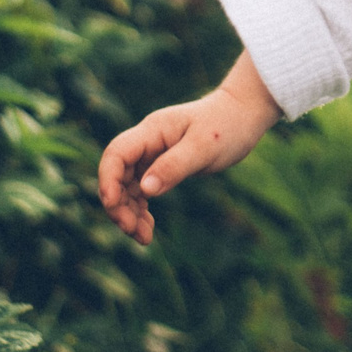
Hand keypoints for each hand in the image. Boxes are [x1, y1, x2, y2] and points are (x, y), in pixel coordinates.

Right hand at [97, 54, 280, 243]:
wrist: (243, 114)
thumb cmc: (227, 126)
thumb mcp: (204, 148)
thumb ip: (174, 167)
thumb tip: (144, 189)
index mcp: (152, 131)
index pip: (116, 153)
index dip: (108, 179)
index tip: (113, 205)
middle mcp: (147, 142)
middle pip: (117, 174)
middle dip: (118, 204)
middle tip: (133, 231)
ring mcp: (152, 155)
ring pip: (127, 186)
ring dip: (129, 212)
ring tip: (143, 237)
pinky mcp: (161, 166)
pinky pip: (142, 190)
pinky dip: (141, 209)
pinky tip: (147, 227)